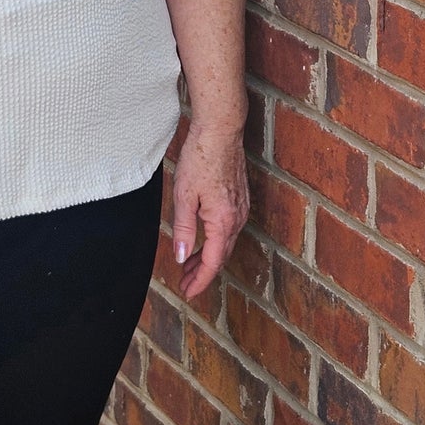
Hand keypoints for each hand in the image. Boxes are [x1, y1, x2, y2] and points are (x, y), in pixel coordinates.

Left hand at [170, 119, 249, 299]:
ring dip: (208, 257)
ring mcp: (241, 209)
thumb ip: (184, 230)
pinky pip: (229, 229)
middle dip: (202, 272)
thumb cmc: (200, 159)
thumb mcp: (184, 196)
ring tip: (189, 265)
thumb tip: (182, 257)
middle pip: (221, 256)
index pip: (213, 262)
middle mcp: (237, 218)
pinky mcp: (240, 200)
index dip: (200, 280)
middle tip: (184, 283)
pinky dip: (215, 241)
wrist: (220, 132)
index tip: (188, 292)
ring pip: (226, 243)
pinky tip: (203, 240)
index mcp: (223, 221)